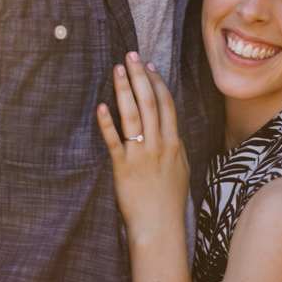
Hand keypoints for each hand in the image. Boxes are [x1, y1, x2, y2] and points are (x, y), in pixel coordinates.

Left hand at [96, 52, 189, 241]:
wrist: (159, 227)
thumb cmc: (169, 201)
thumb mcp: (181, 170)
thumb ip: (175, 147)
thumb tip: (171, 131)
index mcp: (174, 143)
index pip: (166, 104)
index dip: (157, 82)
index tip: (148, 65)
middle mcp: (159, 144)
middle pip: (149, 102)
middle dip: (139, 76)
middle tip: (131, 55)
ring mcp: (141, 155)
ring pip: (133, 115)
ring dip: (124, 89)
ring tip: (117, 69)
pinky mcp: (123, 167)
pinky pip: (114, 141)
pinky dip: (107, 123)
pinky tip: (100, 106)